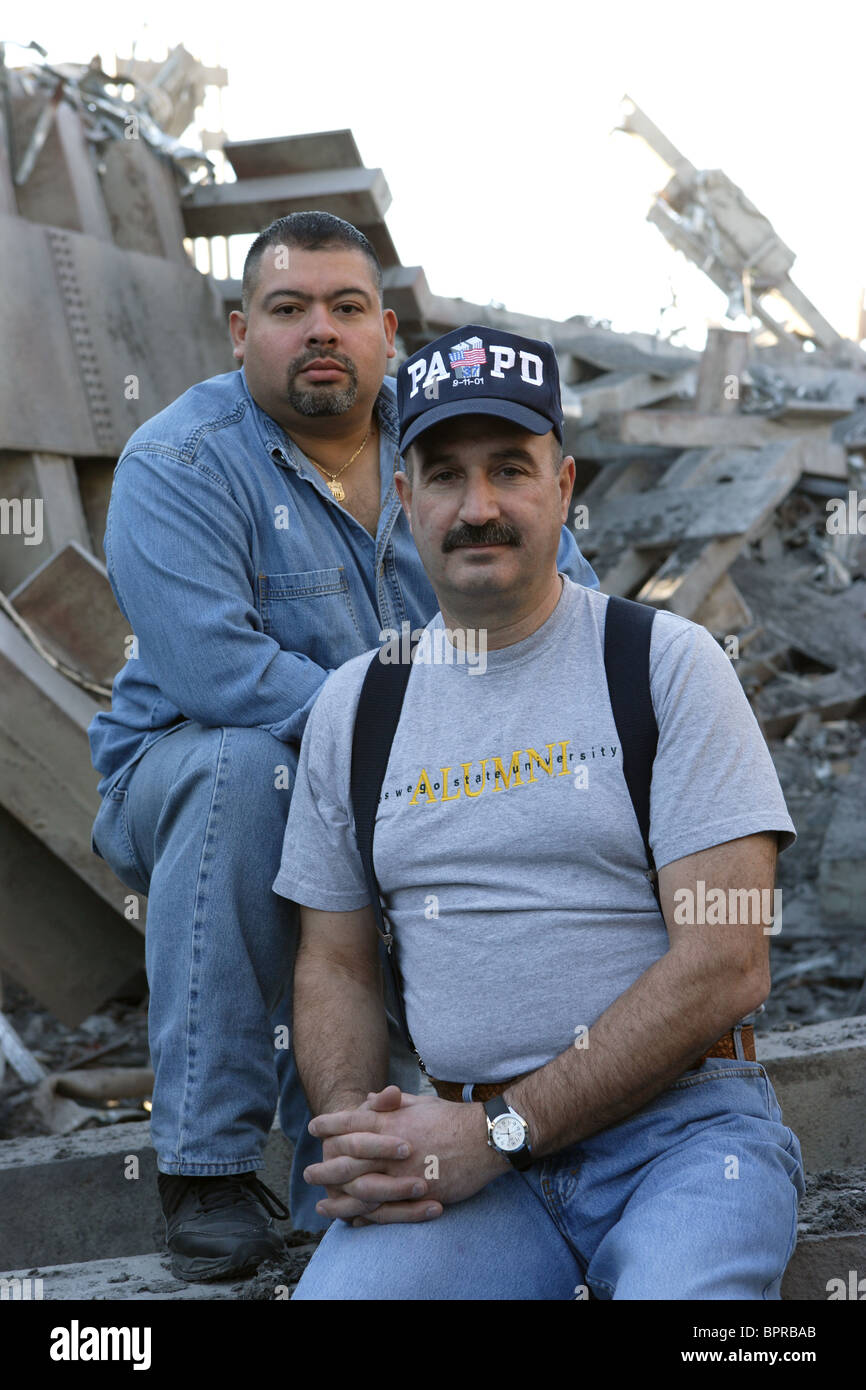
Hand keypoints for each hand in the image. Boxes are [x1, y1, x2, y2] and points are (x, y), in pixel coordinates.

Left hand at [305, 1085, 507, 1224]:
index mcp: (391, 1121)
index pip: (350, 1122)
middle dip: (325, 1165)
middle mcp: (390, 1148)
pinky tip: (352, 1218)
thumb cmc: (451, 1118)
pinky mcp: (416, 1194)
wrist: (483, 1138)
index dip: (329, 1124)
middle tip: (308, 1173)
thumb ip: (391, 1104)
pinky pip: (384, 1208)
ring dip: (338, 1197)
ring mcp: (402, 1173)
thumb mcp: (419, 1103)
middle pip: (347, 1158)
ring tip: (321, 1204)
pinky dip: (365, 1214)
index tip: (313, 1127)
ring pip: (360, 1187)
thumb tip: (371, 1099)